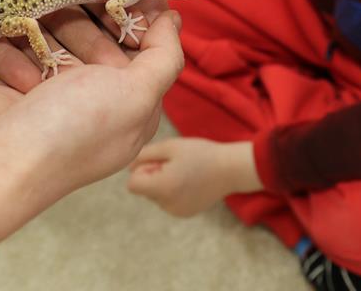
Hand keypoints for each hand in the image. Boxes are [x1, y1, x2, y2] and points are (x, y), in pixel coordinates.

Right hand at [0, 4, 184, 253]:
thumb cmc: (71, 131)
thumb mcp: (136, 96)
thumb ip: (162, 58)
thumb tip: (174, 20)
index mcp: (133, 104)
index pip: (148, 48)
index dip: (143, 12)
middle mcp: (97, 99)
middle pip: (103, 37)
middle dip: (96, 7)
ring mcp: (54, 94)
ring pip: (63, 37)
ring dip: (58, 13)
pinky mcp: (16, 86)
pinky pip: (26, 45)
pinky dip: (24, 28)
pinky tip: (23, 2)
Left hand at [127, 137, 262, 217]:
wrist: (231, 169)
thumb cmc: (201, 153)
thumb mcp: (171, 146)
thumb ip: (145, 155)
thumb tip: (129, 166)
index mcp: (163, 187)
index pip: (133, 184)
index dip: (143, 170)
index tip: (160, 162)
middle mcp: (167, 204)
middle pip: (144, 190)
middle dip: (154, 176)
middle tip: (175, 164)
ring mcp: (176, 211)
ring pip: (156, 196)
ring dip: (164, 184)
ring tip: (185, 172)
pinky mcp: (185, 213)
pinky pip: (168, 202)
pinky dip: (174, 192)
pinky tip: (190, 182)